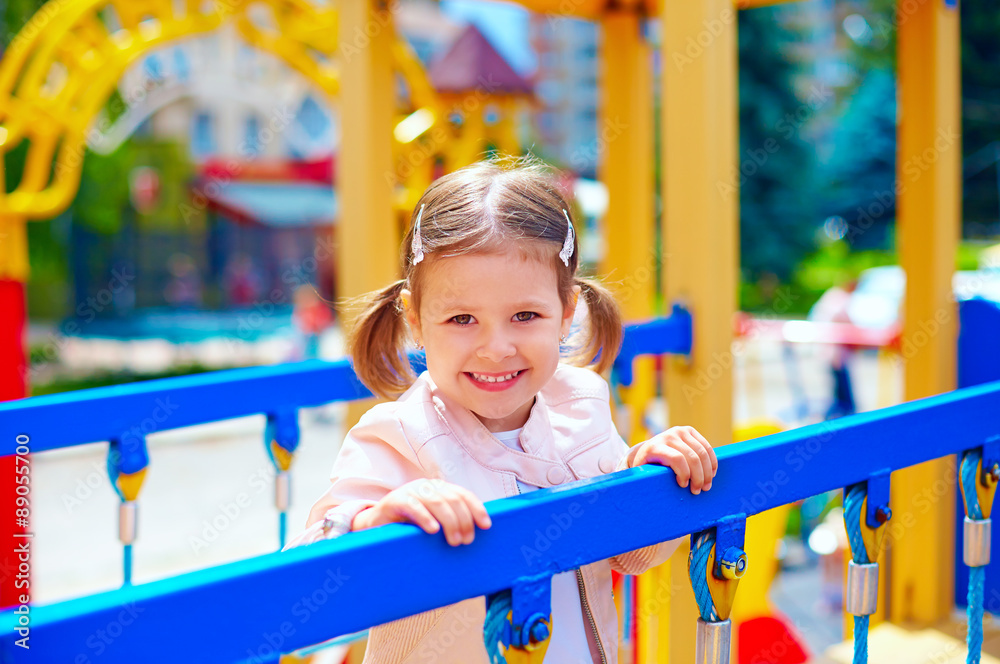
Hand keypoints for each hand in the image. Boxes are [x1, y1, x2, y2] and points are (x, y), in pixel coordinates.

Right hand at [352, 479, 491, 545]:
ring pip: (436, 502)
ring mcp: (410, 490)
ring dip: (450, 522)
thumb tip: (475, 534)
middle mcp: (427, 486)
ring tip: (454, 541)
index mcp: (439, 488)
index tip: (486, 526)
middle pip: (453, 499)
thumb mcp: (433, 521)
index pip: (463, 494)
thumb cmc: (409, 526)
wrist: (376, 525)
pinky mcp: (395, 500)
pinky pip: (413, 506)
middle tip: (466, 541)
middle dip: (464, 520)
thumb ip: (450, 521)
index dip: (477, 508)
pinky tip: (433, 530)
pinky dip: (425, 518)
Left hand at [629, 426, 716, 494]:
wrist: (647, 450)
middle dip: (699, 477)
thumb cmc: (646, 467)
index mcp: (654, 447)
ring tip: (705, 485)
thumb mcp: (641, 474)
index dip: (684, 474)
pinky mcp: (689, 430)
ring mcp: (679, 431)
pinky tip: (711, 473)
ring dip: (707, 472)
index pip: (677, 459)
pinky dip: (711, 462)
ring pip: (702, 453)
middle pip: (692, 458)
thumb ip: (641, 481)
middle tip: (698, 490)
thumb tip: (633, 494)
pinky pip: (707, 447)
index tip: (683, 486)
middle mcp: (668, 436)